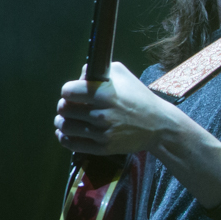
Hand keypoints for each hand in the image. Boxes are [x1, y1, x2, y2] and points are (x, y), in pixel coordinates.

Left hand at [54, 62, 177, 156]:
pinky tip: (66, 133)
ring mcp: (102, 133)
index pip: (68, 91)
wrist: (159, 126)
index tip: (72, 93)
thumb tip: (79, 76)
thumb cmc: (139, 98)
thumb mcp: (123, 75)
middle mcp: (102, 114)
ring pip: (65, 127)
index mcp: (105, 93)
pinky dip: (64, 138)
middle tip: (69, 106)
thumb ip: (98, 71)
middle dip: (64, 106)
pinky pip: (72, 144)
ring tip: (66, 119)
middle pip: (64, 109)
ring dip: (62, 122)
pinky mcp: (103, 148)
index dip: (68, 91)